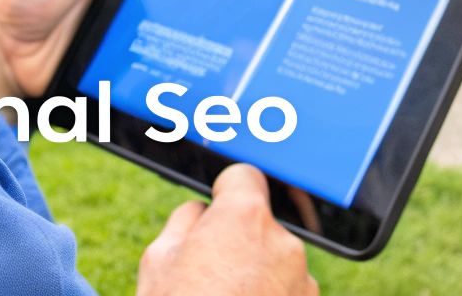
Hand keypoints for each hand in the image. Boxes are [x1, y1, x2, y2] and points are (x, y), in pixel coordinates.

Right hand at [138, 164, 316, 295]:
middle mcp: (283, 242)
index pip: (244, 177)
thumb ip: (186, 222)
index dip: (226, 191)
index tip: (216, 206)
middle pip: (260, 225)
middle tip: (209, 272)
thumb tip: (200, 211)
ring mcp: (302, 280)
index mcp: (244, 218)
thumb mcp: (159, 260)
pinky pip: (288, 290)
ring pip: (276, 261)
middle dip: (239, 241)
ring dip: (257, 273)